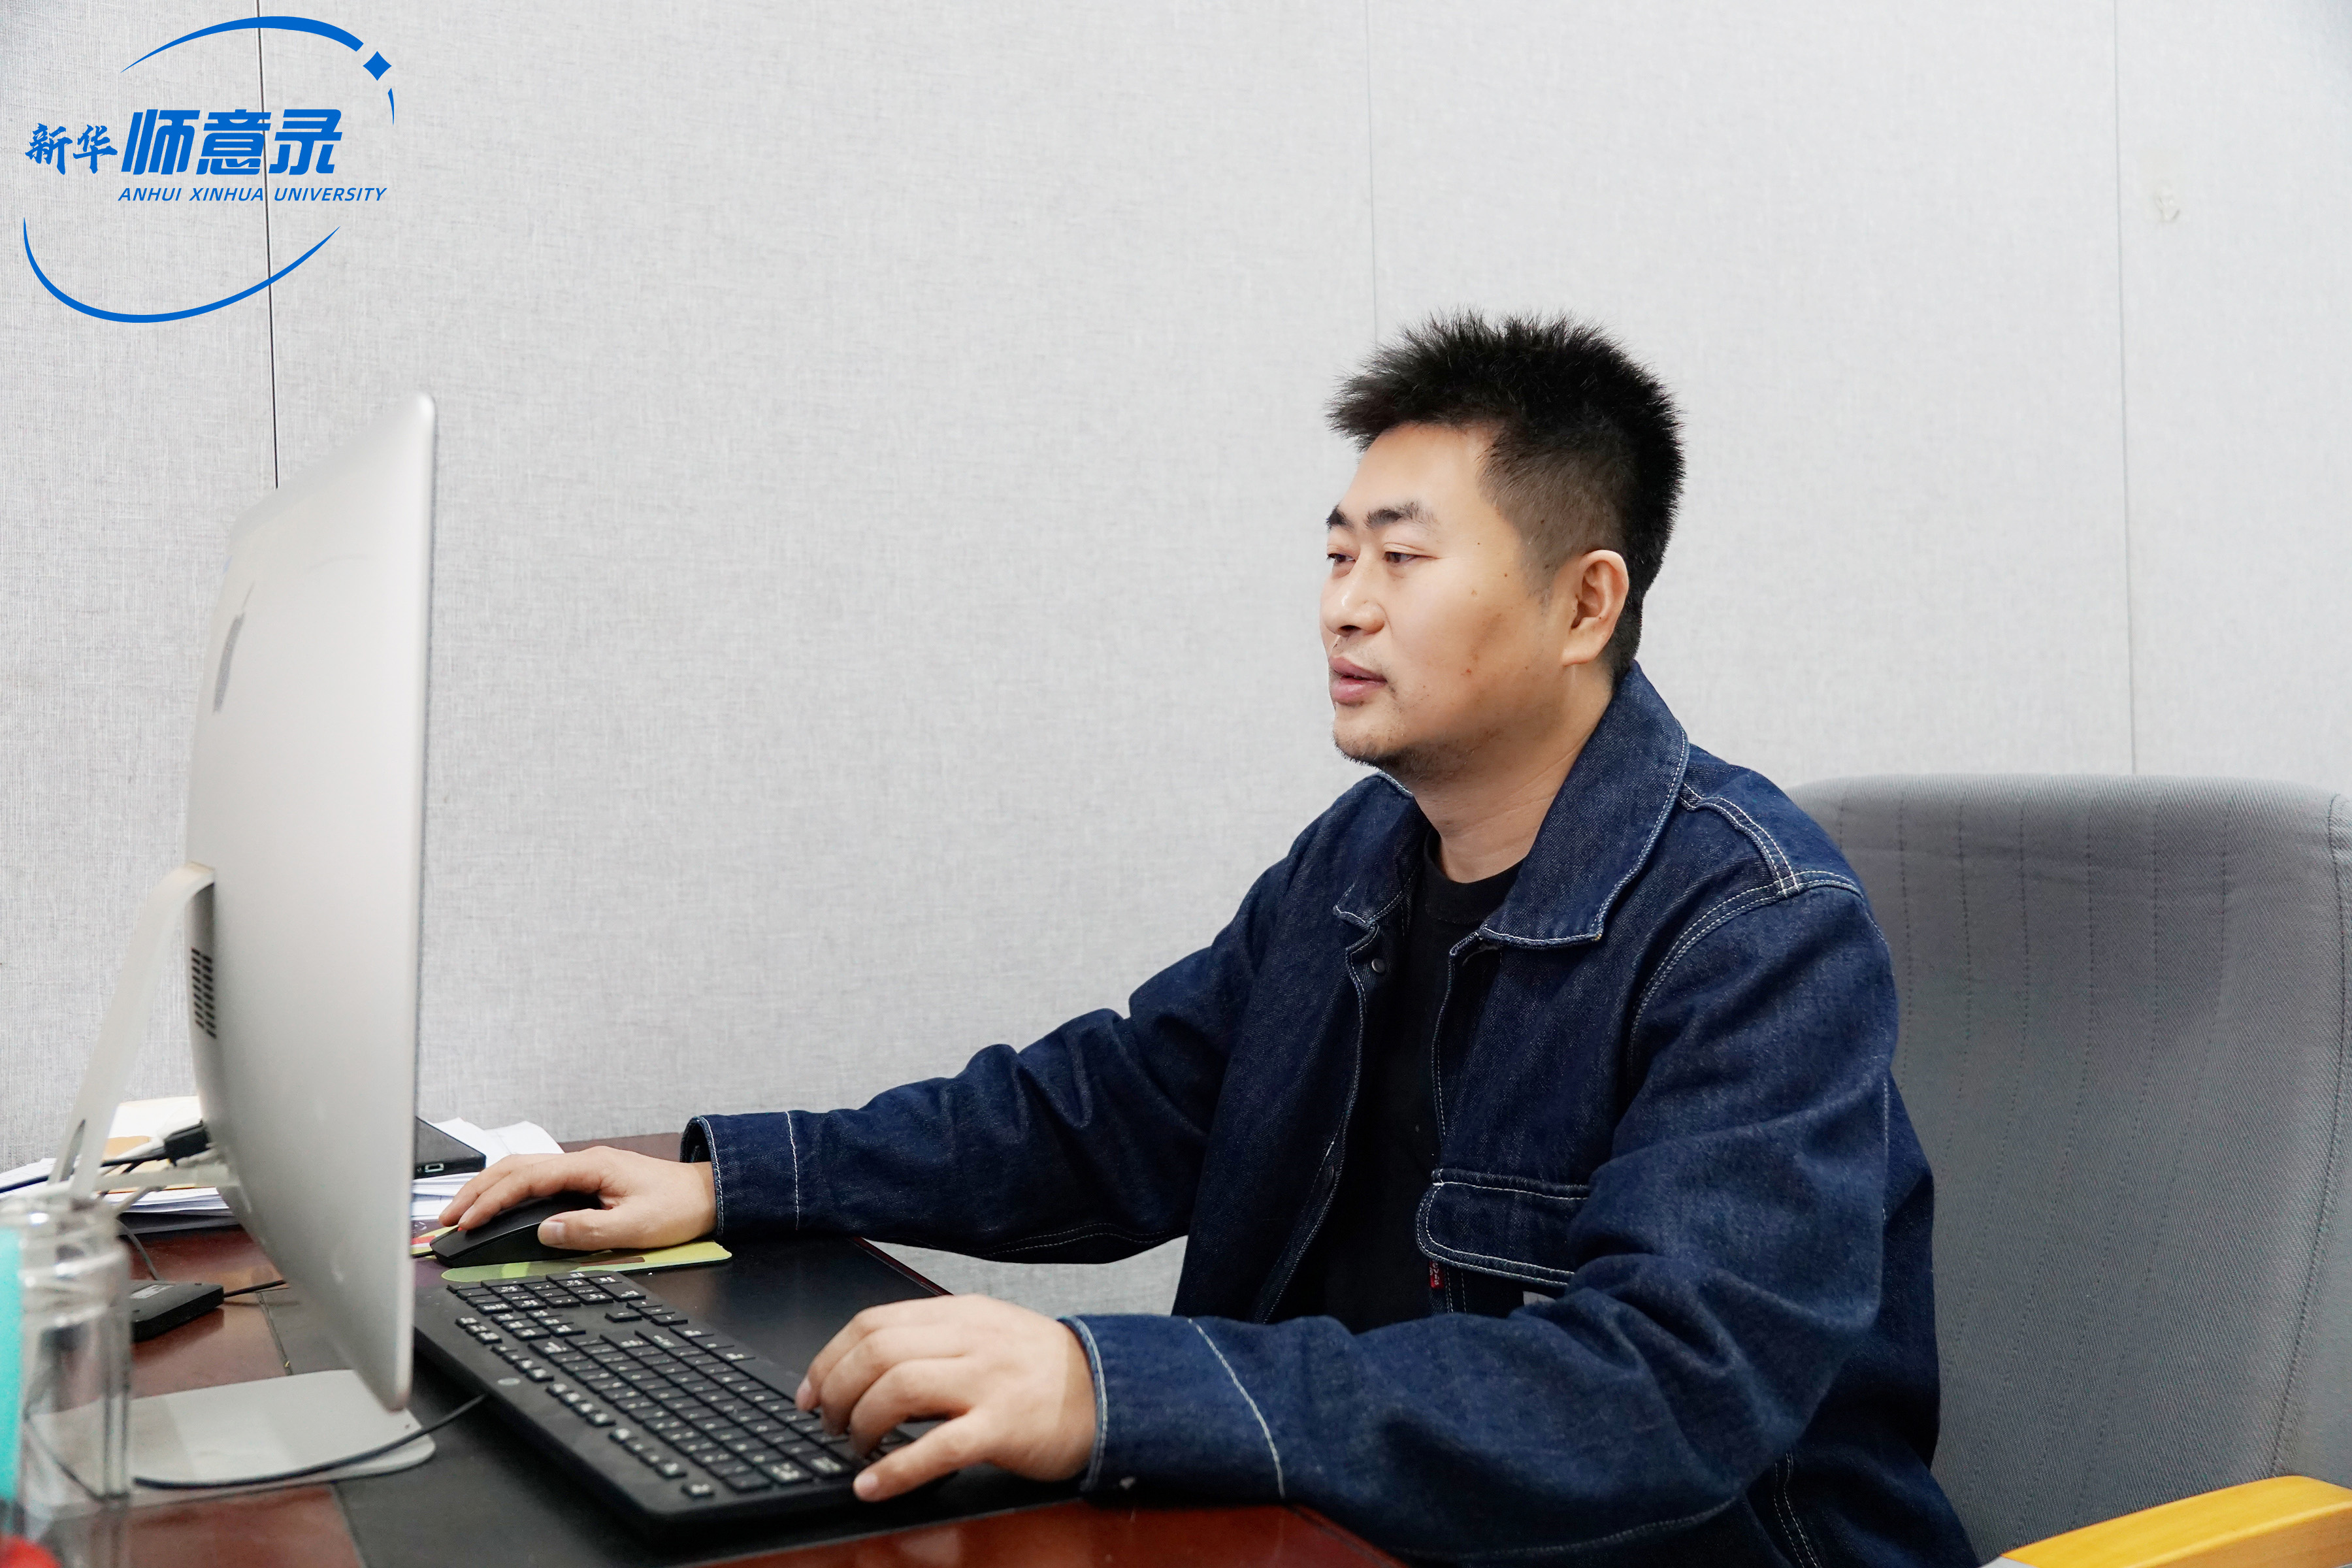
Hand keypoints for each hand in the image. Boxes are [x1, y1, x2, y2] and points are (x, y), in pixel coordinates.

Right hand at [435, 1147, 715, 1251]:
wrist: (708, 1194)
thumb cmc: (678, 1208)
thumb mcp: (635, 1228)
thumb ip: (588, 1231)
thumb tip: (545, 1231)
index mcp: (589, 1167)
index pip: (526, 1180)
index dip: (491, 1202)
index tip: (465, 1222)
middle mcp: (581, 1161)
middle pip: (514, 1168)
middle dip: (476, 1192)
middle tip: (445, 1219)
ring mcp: (582, 1168)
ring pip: (522, 1170)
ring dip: (489, 1189)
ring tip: (461, 1213)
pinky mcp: (586, 1179)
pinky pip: (537, 1179)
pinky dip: (509, 1190)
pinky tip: (497, 1204)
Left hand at [798, 1295, 1096, 1501]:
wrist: (1110, 1390)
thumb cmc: (1041, 1370)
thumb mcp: (986, 1335)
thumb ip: (934, 1342)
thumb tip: (866, 1371)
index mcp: (960, 1315)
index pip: (873, 1322)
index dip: (829, 1358)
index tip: (810, 1391)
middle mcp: (970, 1341)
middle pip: (877, 1353)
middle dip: (837, 1391)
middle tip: (828, 1423)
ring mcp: (988, 1382)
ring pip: (899, 1389)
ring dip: (861, 1424)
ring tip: (855, 1449)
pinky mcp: (1004, 1427)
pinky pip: (938, 1447)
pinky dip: (896, 1470)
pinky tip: (872, 1485)